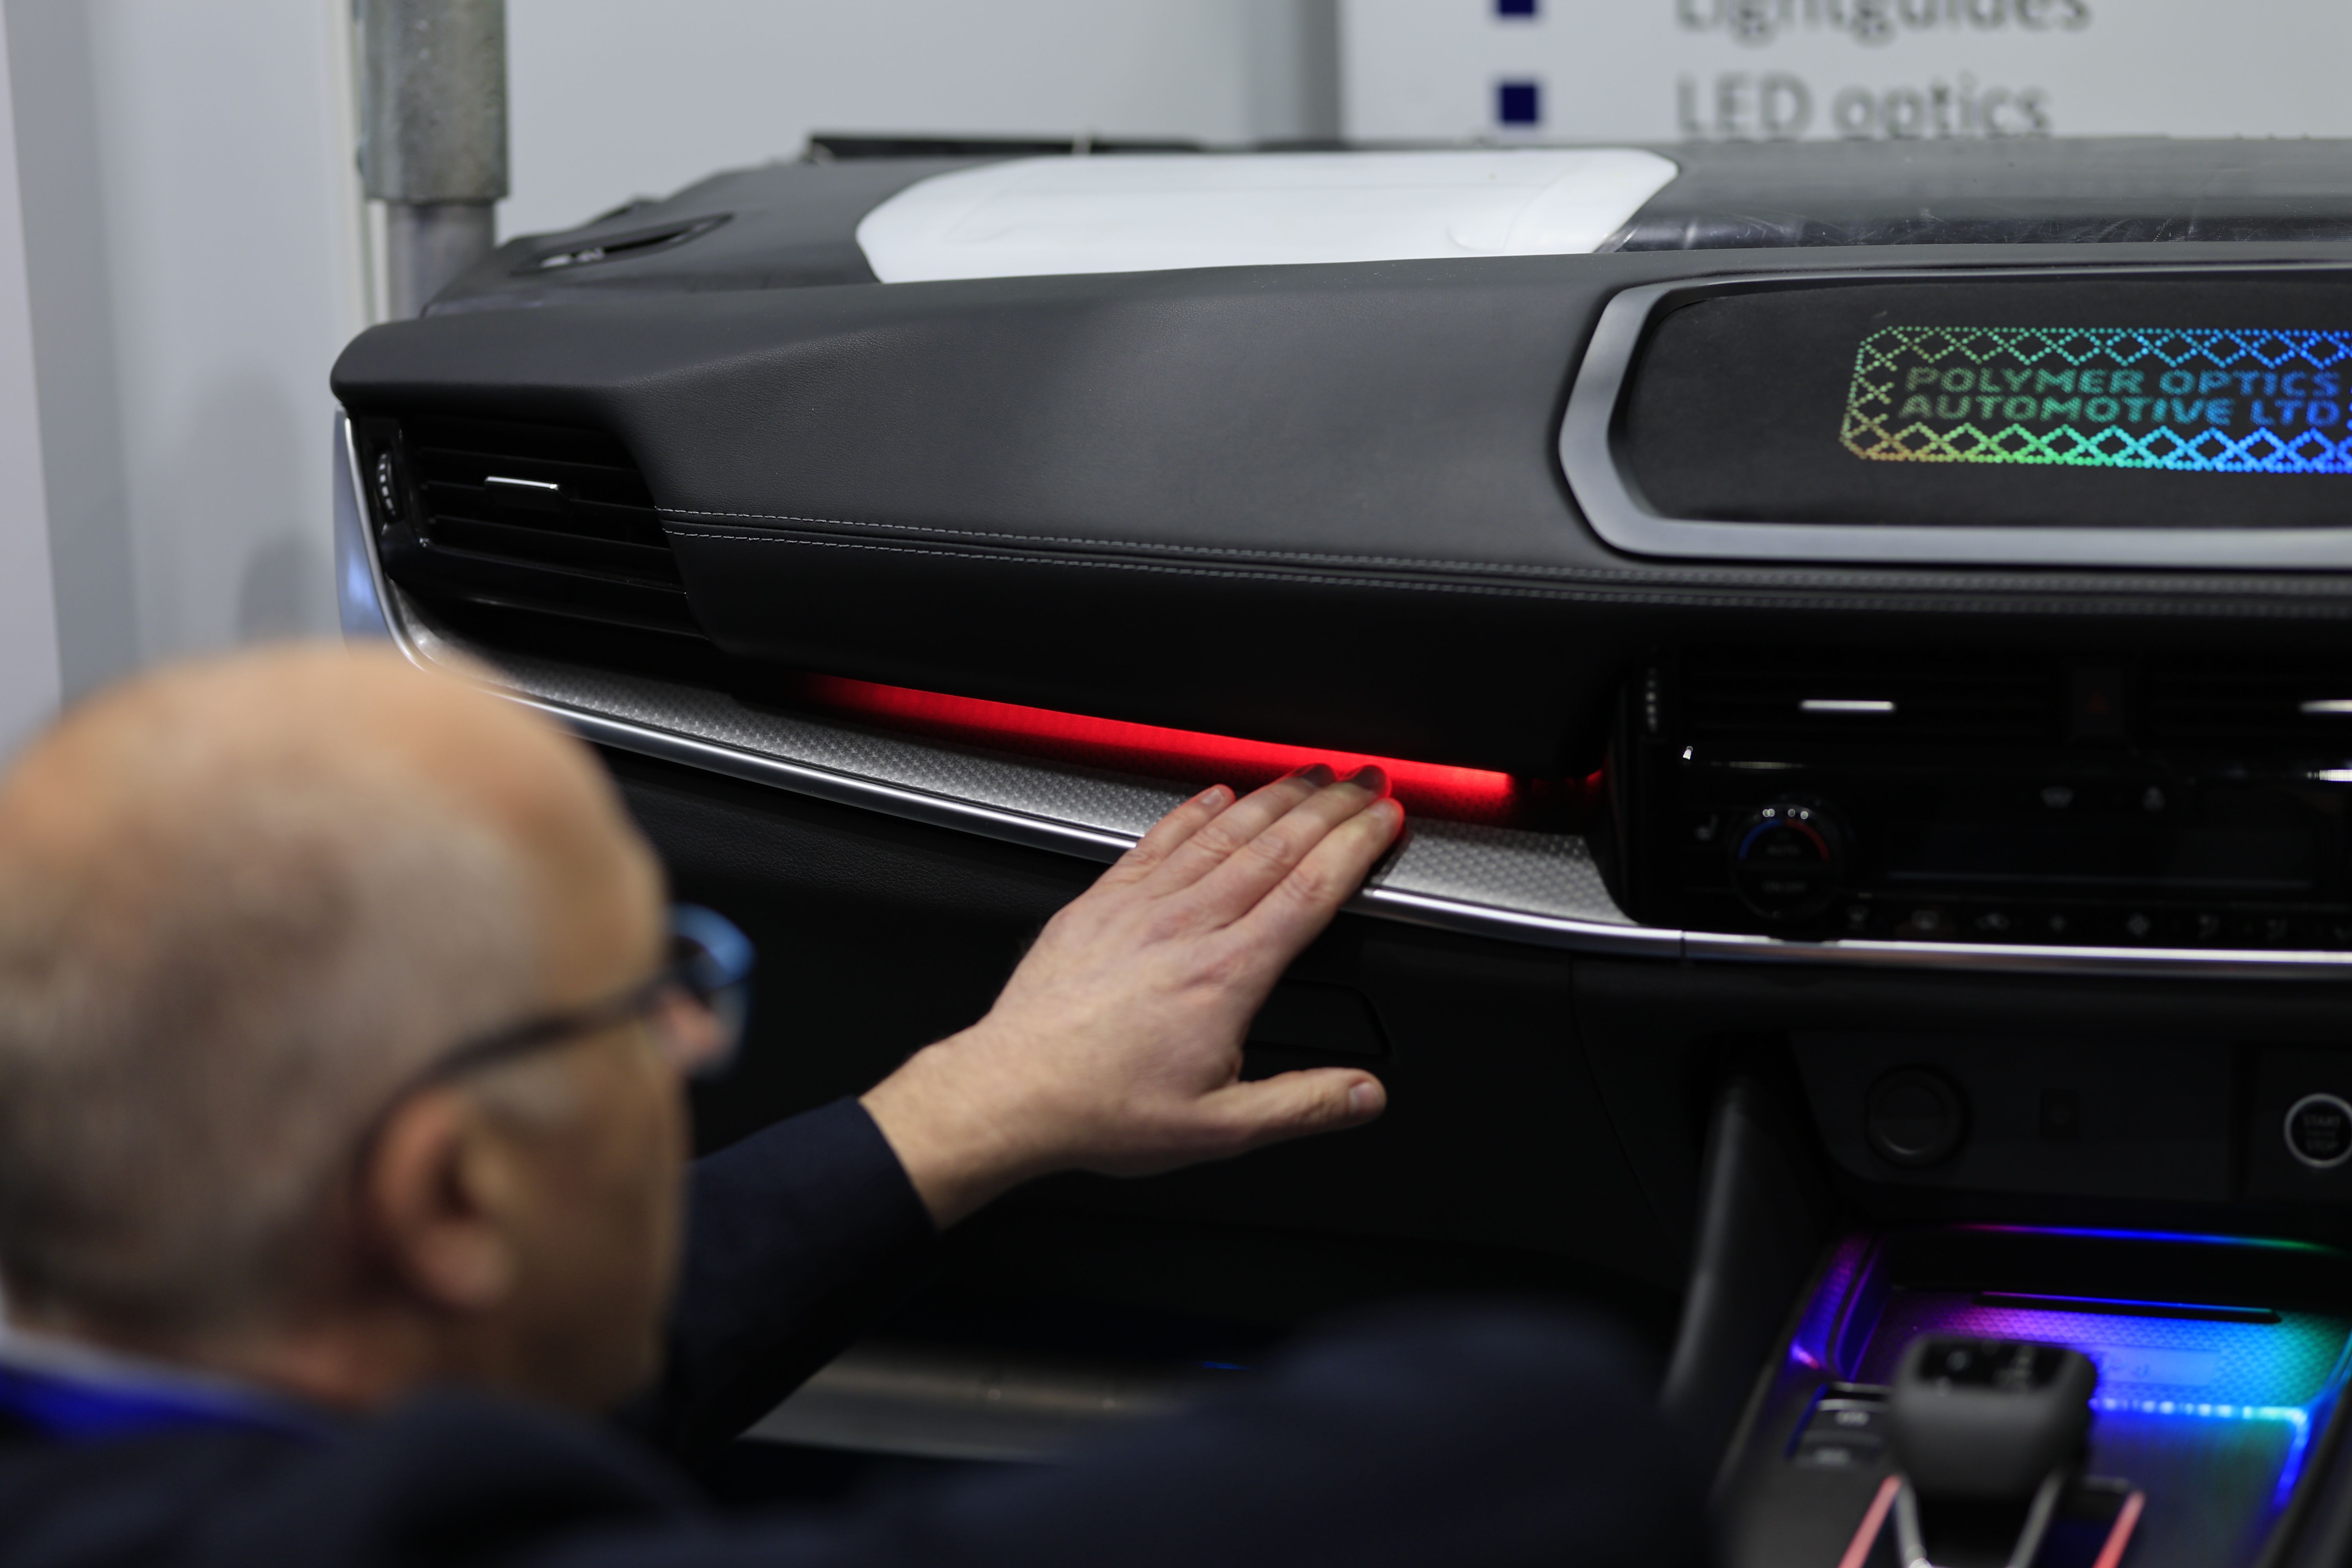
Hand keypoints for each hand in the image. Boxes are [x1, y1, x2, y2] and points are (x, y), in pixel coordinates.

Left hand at [860, 765, 1404, 1226]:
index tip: (1384, 819)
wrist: (1011, 1091)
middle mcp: (1187, 927)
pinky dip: (1194, 809)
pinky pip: (1157, 839)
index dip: (1356, 846)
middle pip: (1276, 846)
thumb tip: (1365, 1094)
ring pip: (1223, 832)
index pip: (1311, 890)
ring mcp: (1141, 907)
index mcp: (1226, 976)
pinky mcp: (1100, 901)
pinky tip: (1217, 792)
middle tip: (1366, 781)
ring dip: (1274, 795)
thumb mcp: (1218, 1129)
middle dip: (1331, 806)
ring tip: (1311, 774)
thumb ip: (1302, 1105)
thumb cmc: (1100, 1108)